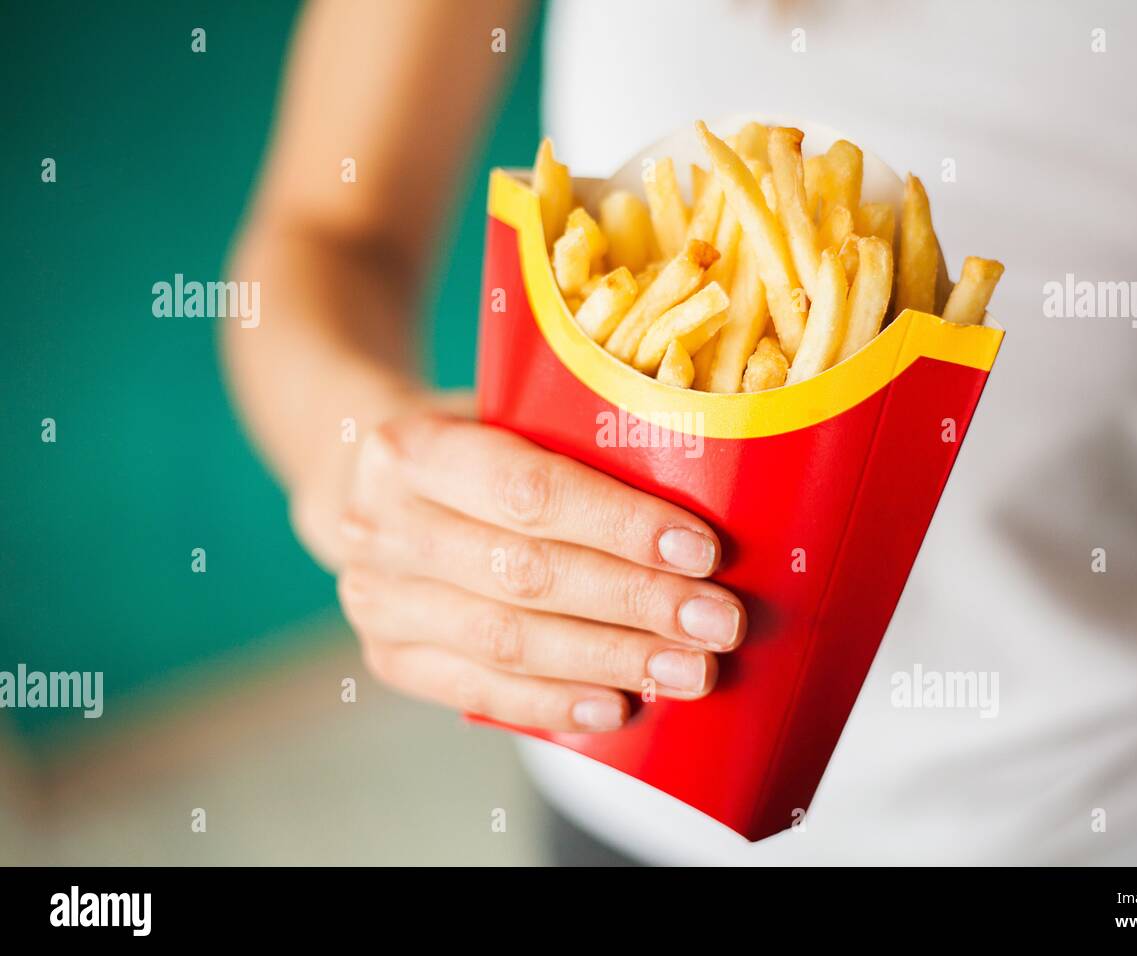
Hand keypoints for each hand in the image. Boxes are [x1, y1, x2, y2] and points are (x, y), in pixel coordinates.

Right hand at [324, 405, 746, 732]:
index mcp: (413, 447)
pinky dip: (556, 703)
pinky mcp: (390, 657)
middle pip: (527, 574)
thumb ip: (574, 454)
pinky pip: (480, 692)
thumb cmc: (471, 450)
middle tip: (716, 621)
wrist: (369, 485)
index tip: (702, 550)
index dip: (620, 524)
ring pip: (508, 641)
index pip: (528, 491)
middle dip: (635, 601)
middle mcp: (382, 525)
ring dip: (610, 659)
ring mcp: (379, 599)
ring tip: (687, 671)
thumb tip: (701, 507)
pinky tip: (619, 706)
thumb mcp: (504, 420)